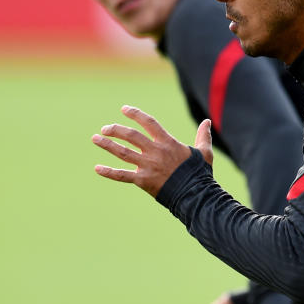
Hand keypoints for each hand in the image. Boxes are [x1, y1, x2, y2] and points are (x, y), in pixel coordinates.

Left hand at [91, 106, 213, 196]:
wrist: (195, 194)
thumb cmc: (200, 173)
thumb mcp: (204, 152)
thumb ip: (203, 136)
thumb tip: (208, 122)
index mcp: (168, 142)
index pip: (149, 122)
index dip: (135, 114)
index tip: (124, 109)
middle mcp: (155, 152)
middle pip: (131, 136)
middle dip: (116, 130)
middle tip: (105, 128)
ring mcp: (148, 166)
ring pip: (123, 152)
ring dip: (108, 145)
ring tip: (95, 139)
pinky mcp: (143, 181)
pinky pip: (122, 176)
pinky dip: (109, 172)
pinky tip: (97, 168)